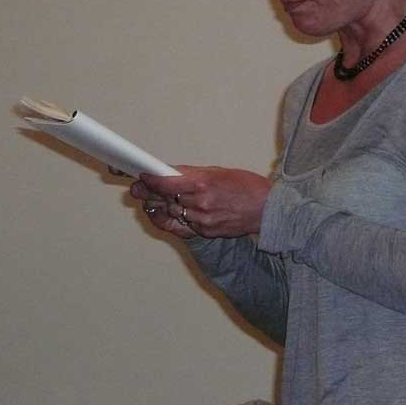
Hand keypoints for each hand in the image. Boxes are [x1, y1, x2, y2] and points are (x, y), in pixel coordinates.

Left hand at [130, 166, 271, 238]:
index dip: (150, 180)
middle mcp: (199, 203)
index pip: (165, 183)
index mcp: (202, 183)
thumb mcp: (218, 172)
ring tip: (151, 199)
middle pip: (165, 199)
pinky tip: (166, 213)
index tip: (141, 176)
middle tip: (137, 189)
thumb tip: (171, 174)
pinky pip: (183, 226)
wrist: (267, 209)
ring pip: (172, 213)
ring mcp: (202, 220)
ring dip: (160, 206)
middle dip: (149, 193)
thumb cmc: (247, 186)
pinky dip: (173, 219)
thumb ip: (192, 174)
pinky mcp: (206, 232)